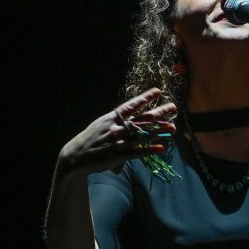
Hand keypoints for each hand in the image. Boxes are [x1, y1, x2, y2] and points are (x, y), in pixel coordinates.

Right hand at [57, 87, 176, 176]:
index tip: (158, 91)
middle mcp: (116, 128)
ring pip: (142, 136)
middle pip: (141, 119)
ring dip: (158, 132)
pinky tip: (161, 148)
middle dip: (158, 112)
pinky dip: (149, 150)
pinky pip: (136, 153)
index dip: (144, 98)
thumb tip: (131, 115)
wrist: (75, 157)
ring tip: (173, 128)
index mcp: (111, 118)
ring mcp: (117, 143)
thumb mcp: (101, 124)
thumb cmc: (90, 139)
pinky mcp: (118, 157)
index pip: (131, 106)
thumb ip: (116, 120)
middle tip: (173, 107)